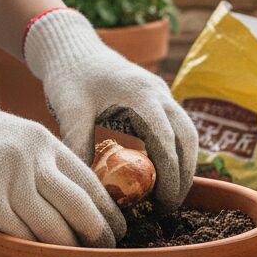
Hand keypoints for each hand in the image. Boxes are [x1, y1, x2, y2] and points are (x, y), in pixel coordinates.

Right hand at [0, 71, 125, 246]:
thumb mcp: (15, 136)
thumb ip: (40, 161)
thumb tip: (67, 200)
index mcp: (44, 141)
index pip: (90, 179)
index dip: (108, 208)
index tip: (119, 227)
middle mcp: (33, 159)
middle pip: (80, 205)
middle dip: (98, 233)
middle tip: (107, 251)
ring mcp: (9, 180)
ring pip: (53, 226)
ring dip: (68, 249)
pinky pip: (19, 235)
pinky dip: (33, 251)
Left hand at [24, 9, 198, 209]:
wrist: (72, 48)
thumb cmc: (69, 76)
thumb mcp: (69, 110)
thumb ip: (78, 144)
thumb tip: (86, 189)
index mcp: (141, 94)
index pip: (166, 140)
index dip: (169, 175)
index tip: (161, 204)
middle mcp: (159, 92)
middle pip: (187, 138)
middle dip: (184, 175)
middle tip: (168, 208)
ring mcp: (161, 93)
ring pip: (187, 133)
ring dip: (184, 164)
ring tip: (167, 196)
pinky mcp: (157, 98)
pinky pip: (177, 127)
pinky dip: (176, 152)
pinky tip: (159, 175)